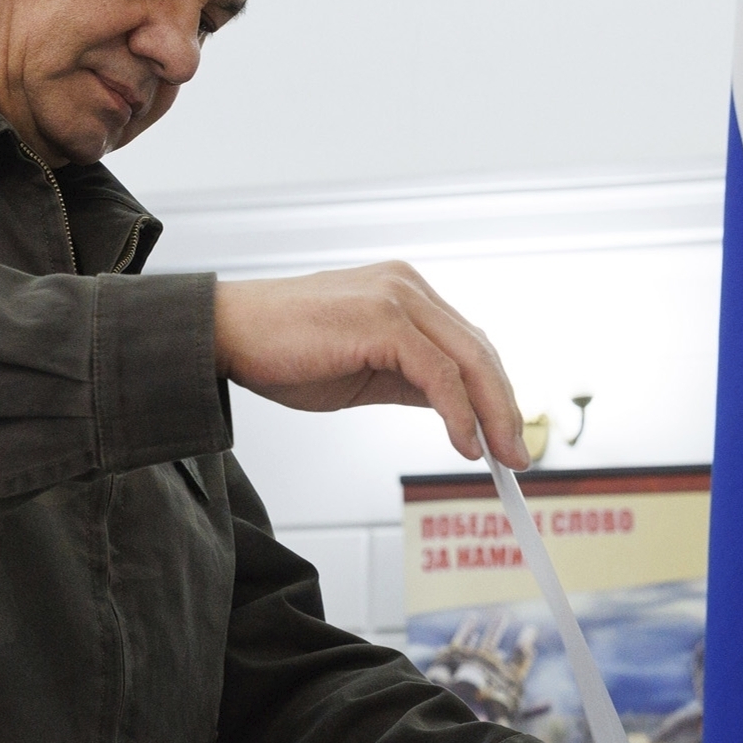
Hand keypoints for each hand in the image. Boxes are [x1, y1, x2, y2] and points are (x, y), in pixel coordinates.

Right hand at [214, 263, 527, 466]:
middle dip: (504, 406)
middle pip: (478, 349)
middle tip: (517, 453)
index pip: (467, 343)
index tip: (505, 433)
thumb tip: (450, 410)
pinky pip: (439, 373)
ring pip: (468, 359)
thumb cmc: (280, 349)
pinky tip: (464, 443)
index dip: (492, 391)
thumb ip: (407, 380)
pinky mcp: (382, 320)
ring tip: (501, 455)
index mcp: (403, 292)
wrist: (225, 333)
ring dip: (492, 414)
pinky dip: (458, 413)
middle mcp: (406, 287)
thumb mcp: (360, 369)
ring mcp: (396, 298)